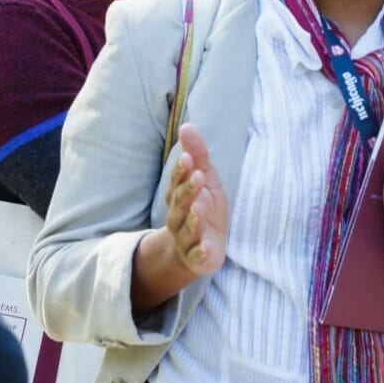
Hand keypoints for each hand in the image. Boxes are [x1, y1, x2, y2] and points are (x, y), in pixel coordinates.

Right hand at [161, 124, 227, 280]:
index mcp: (179, 197)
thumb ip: (197, 155)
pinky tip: (206, 248)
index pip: (177, 183)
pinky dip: (200, 253)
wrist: (200, 248)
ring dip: (193, 218)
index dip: (181, 172)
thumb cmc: (202, 208)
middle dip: (187, 190)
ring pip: (187, 228)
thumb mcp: (204, 179)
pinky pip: (197, 256)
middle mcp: (178, 217)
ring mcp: (186, 238)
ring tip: (200, 207)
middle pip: (180, 204)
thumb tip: (187, 125)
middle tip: (198, 176)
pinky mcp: (197, 257)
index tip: (187, 158)